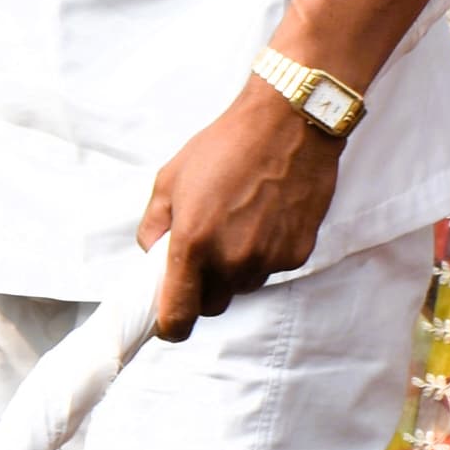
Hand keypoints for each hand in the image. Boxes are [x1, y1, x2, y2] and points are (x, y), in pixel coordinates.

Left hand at [138, 79, 345, 340]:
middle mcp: (232, 260)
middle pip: (212, 305)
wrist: (289, 123)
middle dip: (203, 289)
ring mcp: (267, 260)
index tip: (168, 320)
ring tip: (237, 223)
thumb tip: (152, 257)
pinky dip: (264, 253)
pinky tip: (264, 218)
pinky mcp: (297, 254)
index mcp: (193, 245)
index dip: (170, 325)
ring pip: (243, 286)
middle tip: (203, 252)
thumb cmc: (224, 147)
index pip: (178, 316)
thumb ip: (153, 228)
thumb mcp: (169, 180)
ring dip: (235, 269)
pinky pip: (271, 269)